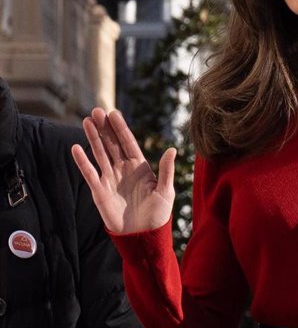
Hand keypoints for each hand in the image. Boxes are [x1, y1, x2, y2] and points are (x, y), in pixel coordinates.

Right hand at [71, 107, 176, 233]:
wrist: (143, 236)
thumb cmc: (158, 214)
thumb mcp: (166, 191)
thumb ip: (166, 170)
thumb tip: (172, 150)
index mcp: (140, 166)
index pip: (128, 142)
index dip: (120, 128)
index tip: (114, 113)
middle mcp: (123, 169)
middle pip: (112, 144)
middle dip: (105, 128)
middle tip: (96, 110)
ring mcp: (110, 179)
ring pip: (100, 154)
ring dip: (93, 138)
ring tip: (86, 121)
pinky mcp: (100, 191)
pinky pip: (90, 173)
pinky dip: (83, 162)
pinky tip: (76, 148)